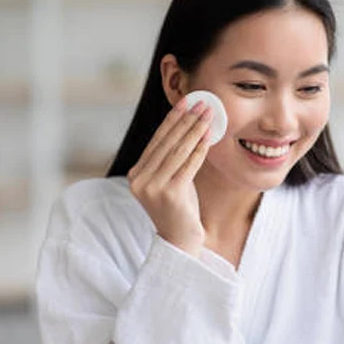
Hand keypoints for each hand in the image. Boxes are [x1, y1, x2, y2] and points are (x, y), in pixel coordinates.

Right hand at [127, 98, 211, 256]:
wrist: (180, 240)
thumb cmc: (178, 208)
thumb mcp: (169, 180)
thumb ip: (170, 158)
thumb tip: (186, 125)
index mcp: (135, 174)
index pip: (156, 141)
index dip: (172, 119)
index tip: (186, 102)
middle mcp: (139, 180)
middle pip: (167, 142)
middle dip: (186, 120)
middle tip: (202, 103)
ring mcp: (152, 187)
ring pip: (178, 151)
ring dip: (194, 130)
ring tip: (207, 115)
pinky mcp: (169, 193)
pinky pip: (188, 164)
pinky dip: (199, 148)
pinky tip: (208, 136)